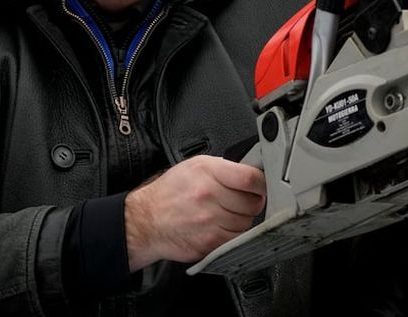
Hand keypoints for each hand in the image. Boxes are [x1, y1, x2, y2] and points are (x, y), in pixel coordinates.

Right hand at [124, 155, 265, 270]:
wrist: (146, 220)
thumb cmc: (170, 191)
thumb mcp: (195, 166)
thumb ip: (224, 168)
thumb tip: (251, 172)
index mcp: (208, 172)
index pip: (250, 178)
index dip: (261, 183)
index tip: (261, 186)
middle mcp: (209, 195)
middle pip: (252, 203)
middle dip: (252, 202)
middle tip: (242, 200)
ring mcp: (209, 221)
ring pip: (246, 222)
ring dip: (242, 219)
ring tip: (227, 213)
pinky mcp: (209, 242)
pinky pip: (235, 238)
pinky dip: (233, 234)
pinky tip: (221, 226)